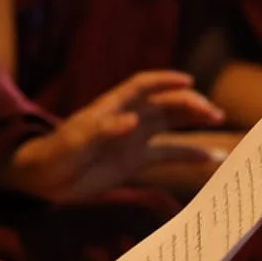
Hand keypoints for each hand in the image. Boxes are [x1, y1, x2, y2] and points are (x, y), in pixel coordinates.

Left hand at [6, 71, 227, 202]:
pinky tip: (210, 158)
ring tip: (218, 120)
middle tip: (212, 112)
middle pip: (163, 104)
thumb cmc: (54, 154)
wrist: (44, 179)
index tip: (188, 82)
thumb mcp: (74, 142)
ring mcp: (133, 139)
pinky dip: (189, 154)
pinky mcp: (135, 161)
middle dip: (188, 104)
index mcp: (111, 107)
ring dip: (193, 120)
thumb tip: (132, 121)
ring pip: (170, 124)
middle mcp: (127, 118)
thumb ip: (102, 131)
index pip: (142, 86)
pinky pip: (167, 153)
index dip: (164, 81)